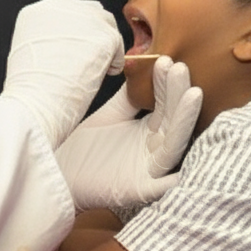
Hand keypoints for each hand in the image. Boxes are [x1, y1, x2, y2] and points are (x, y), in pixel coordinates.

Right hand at [1, 0, 124, 148]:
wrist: (34, 101)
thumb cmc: (28, 88)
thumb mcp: (28, 50)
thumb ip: (46, 36)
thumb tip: (64, 43)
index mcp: (39, 10)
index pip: (68, 10)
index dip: (75, 30)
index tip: (76, 48)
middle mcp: (61, 6)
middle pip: (90, 11)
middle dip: (92, 33)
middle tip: (88, 58)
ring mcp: (85, 18)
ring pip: (107, 25)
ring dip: (105, 44)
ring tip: (96, 68)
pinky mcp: (104, 35)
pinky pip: (118, 46)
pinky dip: (113, 61)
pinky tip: (102, 75)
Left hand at [54, 56, 200, 208]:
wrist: (58, 176)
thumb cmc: (83, 149)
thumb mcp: (108, 117)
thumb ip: (128, 99)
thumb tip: (141, 69)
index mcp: (148, 132)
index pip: (164, 104)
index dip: (165, 83)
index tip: (164, 60)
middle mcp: (154, 150)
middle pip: (172, 120)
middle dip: (177, 94)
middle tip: (179, 68)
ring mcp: (148, 171)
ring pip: (173, 145)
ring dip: (184, 120)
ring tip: (192, 94)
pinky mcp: (138, 191)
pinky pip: (161, 186)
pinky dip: (174, 179)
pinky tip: (187, 165)